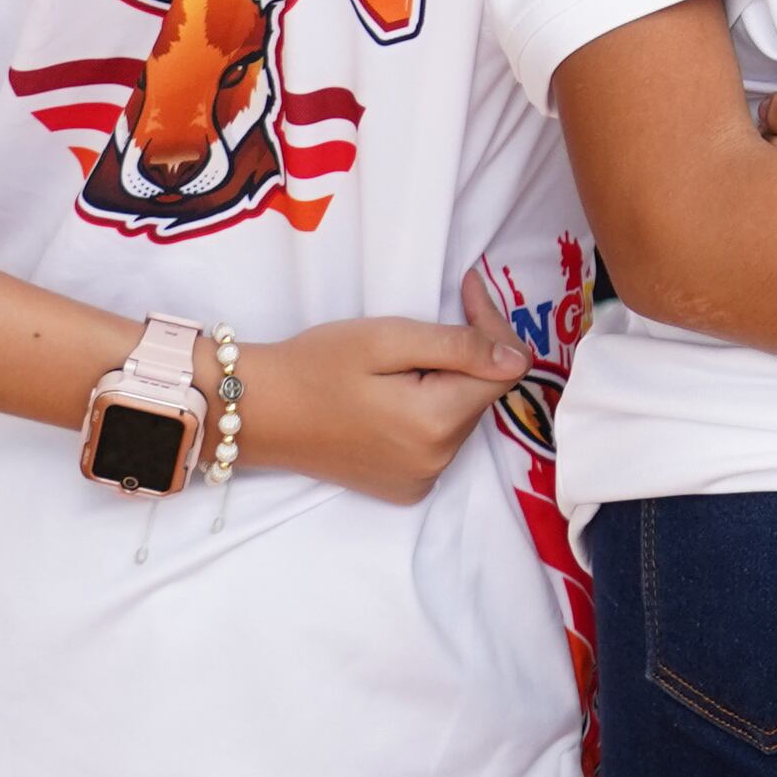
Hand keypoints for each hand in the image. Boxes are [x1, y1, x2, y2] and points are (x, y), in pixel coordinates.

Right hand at [237, 312, 530, 503]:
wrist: (260, 411)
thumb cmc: (317, 365)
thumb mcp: (388, 339)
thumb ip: (458, 347)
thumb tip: (516, 358)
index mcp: (437, 423)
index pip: (505, 369)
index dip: (492, 325)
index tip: (466, 289)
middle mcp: (437, 462)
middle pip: (481, 395)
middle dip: (464, 356)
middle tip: (420, 327)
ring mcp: (420, 480)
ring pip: (460, 417)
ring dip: (445, 384)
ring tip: (396, 365)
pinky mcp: (404, 487)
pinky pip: (438, 442)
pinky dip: (428, 413)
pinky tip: (390, 396)